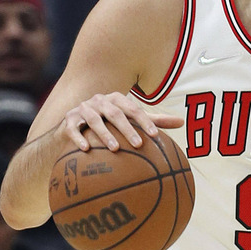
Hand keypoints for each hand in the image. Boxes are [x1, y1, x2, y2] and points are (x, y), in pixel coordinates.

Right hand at [60, 91, 183, 151]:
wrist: (75, 125)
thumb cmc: (110, 122)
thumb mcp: (131, 120)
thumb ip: (154, 121)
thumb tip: (182, 122)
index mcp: (116, 100)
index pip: (133, 109)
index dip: (144, 121)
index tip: (155, 136)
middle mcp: (99, 101)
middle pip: (115, 114)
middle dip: (127, 129)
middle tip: (138, 144)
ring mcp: (82, 109)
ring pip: (94, 120)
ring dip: (104, 134)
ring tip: (114, 149)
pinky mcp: (68, 120)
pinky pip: (72, 129)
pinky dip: (78, 138)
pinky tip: (86, 150)